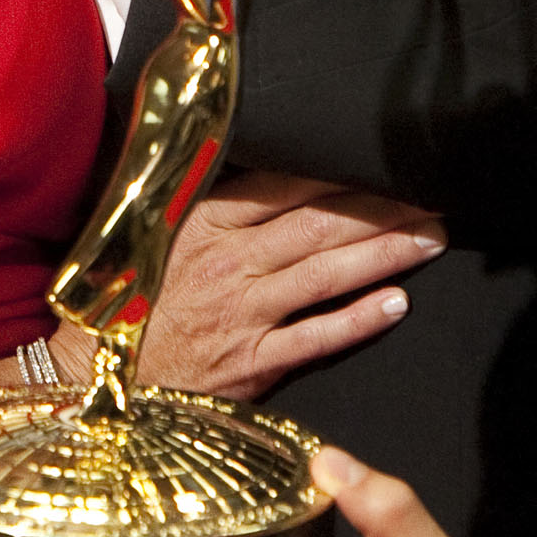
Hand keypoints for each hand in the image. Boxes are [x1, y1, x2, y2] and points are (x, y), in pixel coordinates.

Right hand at [132, 171, 447, 401]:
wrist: (105, 373)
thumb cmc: (141, 298)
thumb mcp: (167, 235)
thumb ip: (222, 208)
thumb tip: (280, 172)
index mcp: (207, 223)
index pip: (288, 188)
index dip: (345, 175)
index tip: (388, 163)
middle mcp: (229, 262)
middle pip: (319, 226)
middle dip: (383, 209)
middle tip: (432, 197)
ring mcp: (243, 313)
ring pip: (326, 275)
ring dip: (385, 255)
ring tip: (431, 238)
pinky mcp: (252, 362)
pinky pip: (315, 337)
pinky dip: (358, 320)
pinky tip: (398, 303)